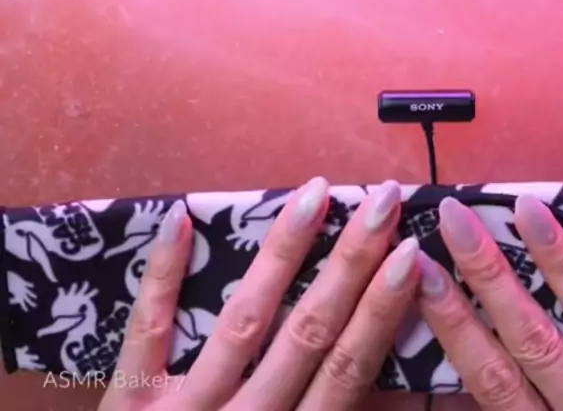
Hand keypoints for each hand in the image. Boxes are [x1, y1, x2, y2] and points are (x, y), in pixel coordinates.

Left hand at [100, 177, 422, 410]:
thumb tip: (396, 379)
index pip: (348, 366)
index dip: (381, 309)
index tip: (410, 252)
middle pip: (308, 331)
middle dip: (350, 263)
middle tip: (382, 199)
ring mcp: (184, 410)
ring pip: (243, 321)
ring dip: (282, 253)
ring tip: (314, 195)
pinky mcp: (130, 404)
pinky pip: (146, 333)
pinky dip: (163, 275)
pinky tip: (183, 219)